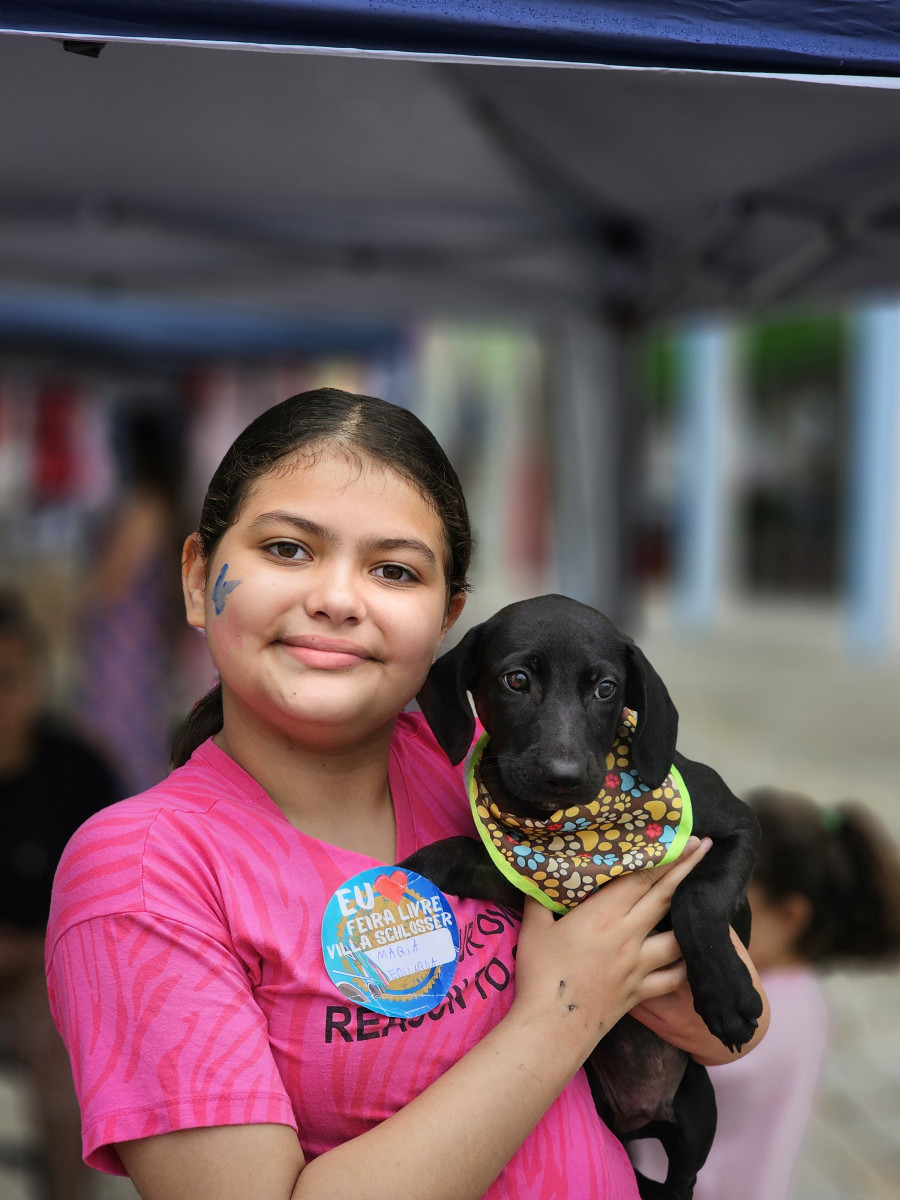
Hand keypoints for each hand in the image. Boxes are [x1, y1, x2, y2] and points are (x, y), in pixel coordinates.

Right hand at [509, 837, 711, 1058]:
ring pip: (677, 935)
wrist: (552, 1027)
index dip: (664, 855)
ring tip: (707, 904)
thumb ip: (539, 897)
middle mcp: (628, 935)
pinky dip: (686, 966)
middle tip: (706, 847)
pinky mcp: (640, 990)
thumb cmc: (540, 974)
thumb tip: (536, 872)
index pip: (641, 877)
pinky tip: (693, 957)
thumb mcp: (534, 927)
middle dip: (687, 869)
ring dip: (693, 917)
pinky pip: (673, 977)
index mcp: (603, 914)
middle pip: (665, 896)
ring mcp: (638, 964)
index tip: (683, 838)